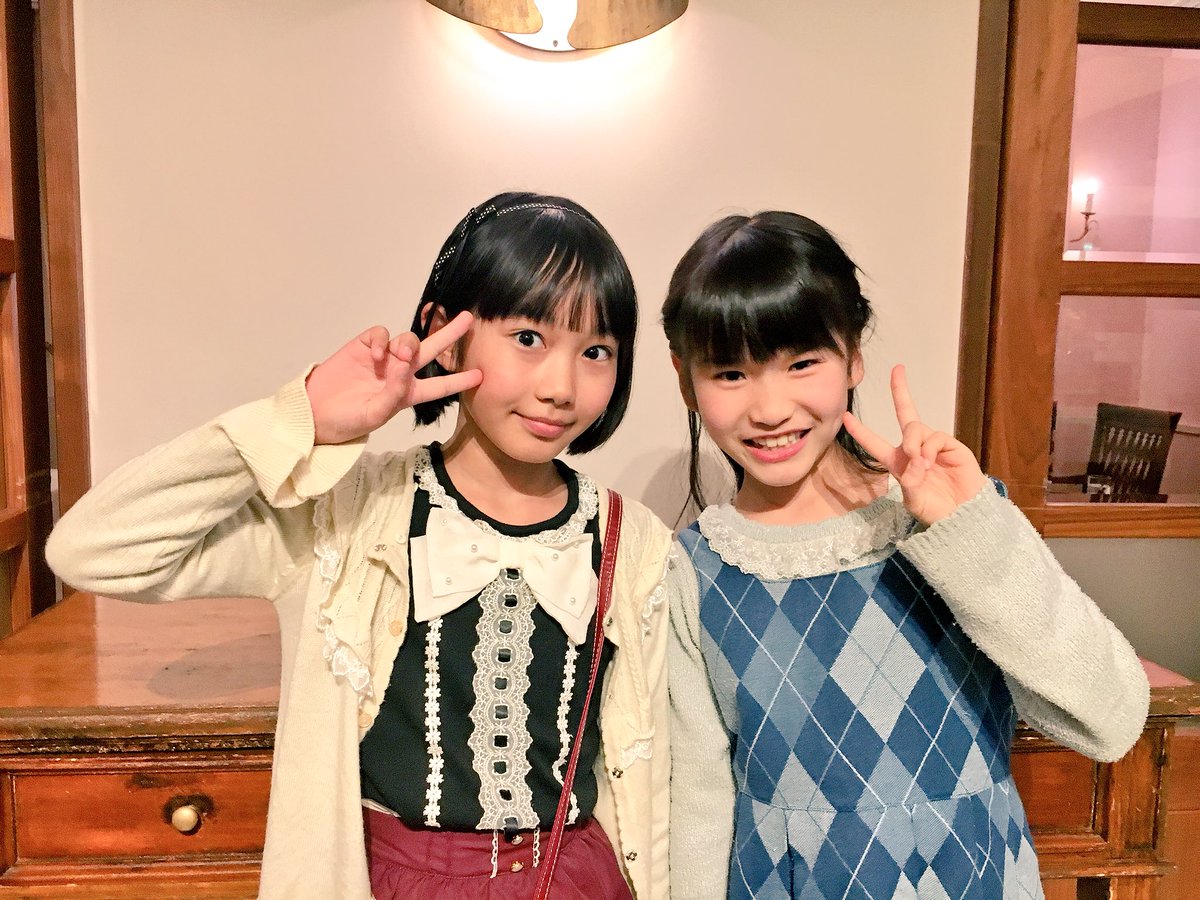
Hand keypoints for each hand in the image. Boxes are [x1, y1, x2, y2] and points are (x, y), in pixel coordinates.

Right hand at [305, 312, 481, 444]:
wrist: (315, 413)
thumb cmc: (348, 421)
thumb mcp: (376, 414)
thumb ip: (395, 390)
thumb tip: (406, 362)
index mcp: (408, 394)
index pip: (440, 386)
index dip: (459, 381)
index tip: (481, 375)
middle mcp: (400, 373)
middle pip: (431, 350)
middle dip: (449, 334)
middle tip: (468, 320)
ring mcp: (382, 358)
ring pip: (407, 339)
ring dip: (408, 343)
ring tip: (400, 355)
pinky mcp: (363, 346)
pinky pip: (380, 334)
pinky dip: (381, 339)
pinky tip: (376, 353)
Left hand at [842, 365, 985, 524]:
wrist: (964, 515)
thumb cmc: (937, 510)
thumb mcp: (915, 501)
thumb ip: (910, 483)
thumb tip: (914, 461)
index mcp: (898, 462)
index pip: (874, 442)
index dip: (860, 430)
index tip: (846, 416)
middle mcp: (914, 448)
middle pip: (906, 412)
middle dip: (900, 390)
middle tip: (897, 369)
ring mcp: (933, 445)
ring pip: (916, 427)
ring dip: (912, 443)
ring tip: (921, 465)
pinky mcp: (951, 446)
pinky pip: (935, 437)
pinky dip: (928, 448)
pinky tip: (929, 463)